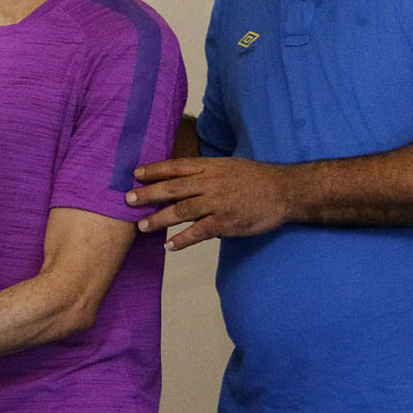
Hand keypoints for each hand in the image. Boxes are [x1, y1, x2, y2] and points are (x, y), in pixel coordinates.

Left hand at [126, 156, 292, 249]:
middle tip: (128, 199)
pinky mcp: (226, 222)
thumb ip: (206, 171)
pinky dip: (182, 240)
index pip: (176, 166)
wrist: (285, 190)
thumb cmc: (256, 178)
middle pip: (172, 188)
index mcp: (210, 167)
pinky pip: (199, 232)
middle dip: (148, 194)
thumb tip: (182, 178)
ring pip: (181, 211)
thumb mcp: (228, 166)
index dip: (154, 170)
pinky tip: (169, 246)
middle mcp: (210, 183)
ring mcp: (218, 203)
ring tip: (141, 226)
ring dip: (159, 219)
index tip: (136, 174)